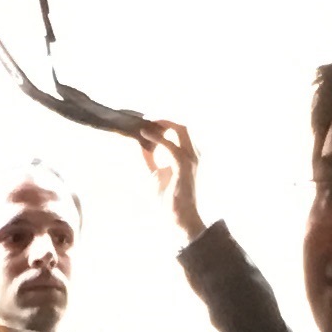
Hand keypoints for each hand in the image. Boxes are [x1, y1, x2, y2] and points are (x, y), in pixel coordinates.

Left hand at [141, 120, 205, 239]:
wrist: (178, 216)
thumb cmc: (168, 198)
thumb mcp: (153, 173)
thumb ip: (148, 157)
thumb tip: (139, 143)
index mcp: (188, 155)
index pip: (180, 131)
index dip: (165, 121)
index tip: (147, 118)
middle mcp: (192, 154)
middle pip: (182, 125)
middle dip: (165, 117)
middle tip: (146, 115)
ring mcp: (191, 158)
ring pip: (180, 129)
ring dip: (162, 122)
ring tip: (146, 120)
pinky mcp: (184, 165)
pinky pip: (169, 145)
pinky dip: (156, 137)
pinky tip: (144, 133)